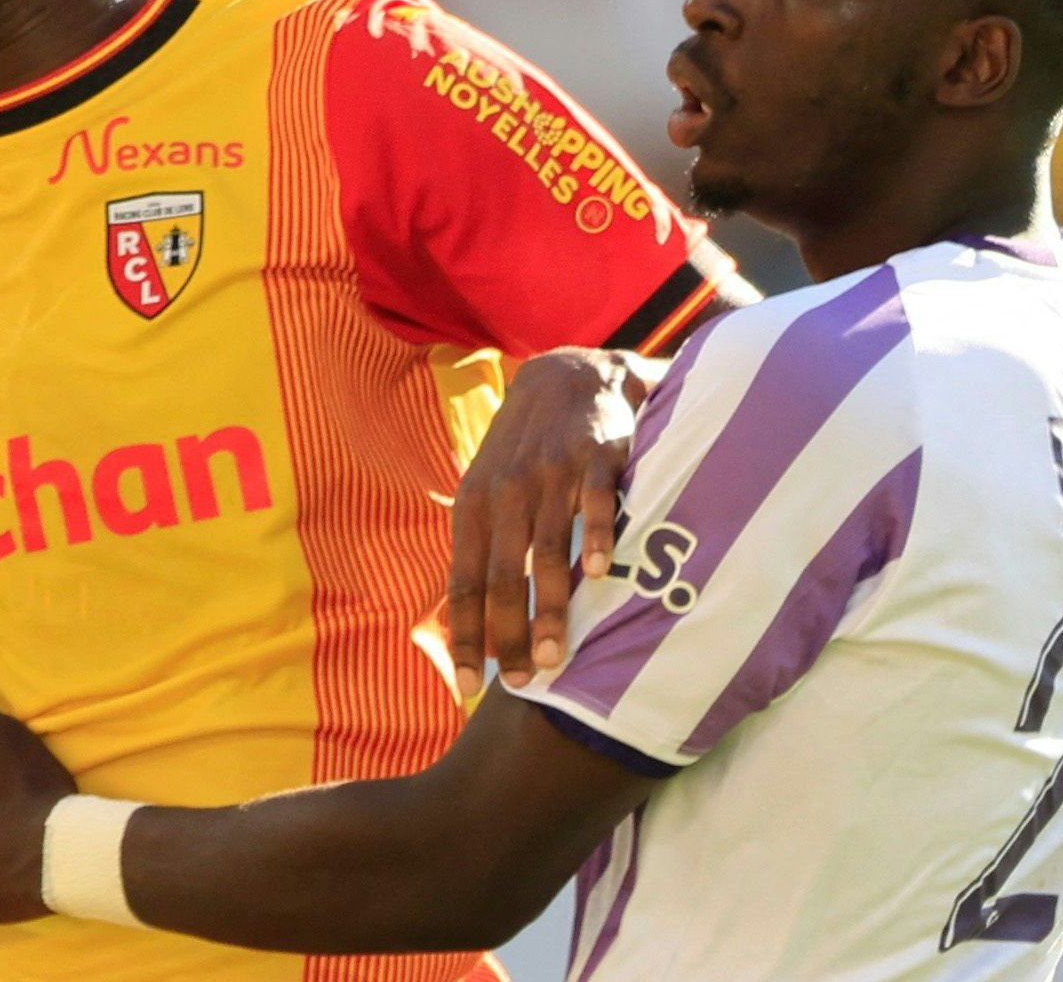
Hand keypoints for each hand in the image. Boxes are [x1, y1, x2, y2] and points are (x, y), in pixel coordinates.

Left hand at [449, 348, 647, 693]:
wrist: (566, 377)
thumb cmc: (523, 453)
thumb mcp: (486, 493)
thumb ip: (479, 551)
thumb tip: (464, 624)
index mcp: (474, 506)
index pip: (463, 582)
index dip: (465, 635)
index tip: (468, 686)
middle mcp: (506, 492)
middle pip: (502, 574)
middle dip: (509, 632)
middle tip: (521, 681)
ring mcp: (551, 473)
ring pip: (545, 547)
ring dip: (549, 603)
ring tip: (554, 653)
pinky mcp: (595, 456)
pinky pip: (595, 501)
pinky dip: (595, 535)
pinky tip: (599, 571)